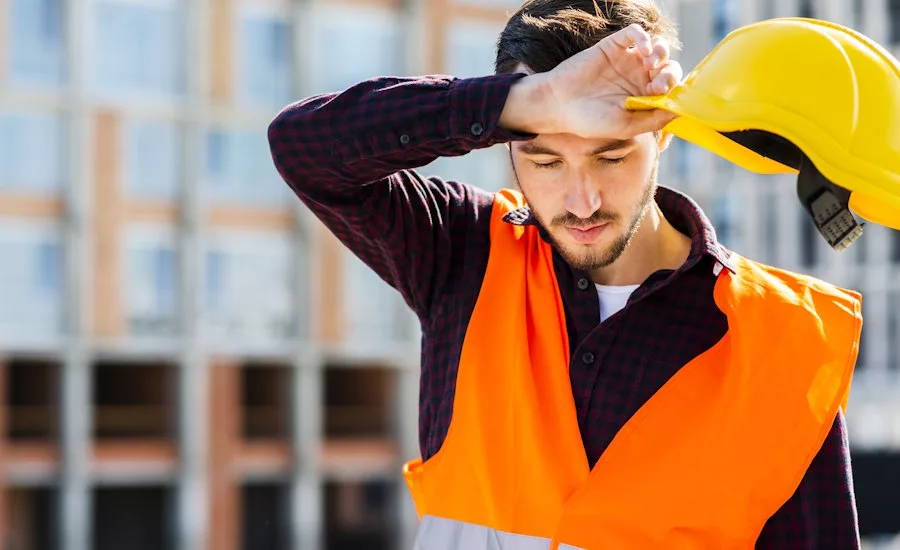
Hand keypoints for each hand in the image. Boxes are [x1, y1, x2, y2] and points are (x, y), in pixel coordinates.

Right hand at [500, 24, 681, 138]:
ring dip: (661, 53)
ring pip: (658, 48)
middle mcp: (638, 78)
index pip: (671, 89)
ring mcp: (627, 60)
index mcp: (643, 98)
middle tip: (657, 82)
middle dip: (670, 73)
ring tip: (649, 63)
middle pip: (669, 67)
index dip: (674, 89)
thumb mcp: (626, 126)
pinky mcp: (614, 46)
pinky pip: (636, 33)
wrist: (558, 105)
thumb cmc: (589, 120)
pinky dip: (644, 37)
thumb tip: (680, 110)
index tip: (662, 95)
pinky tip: (642, 50)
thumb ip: (654, 119)